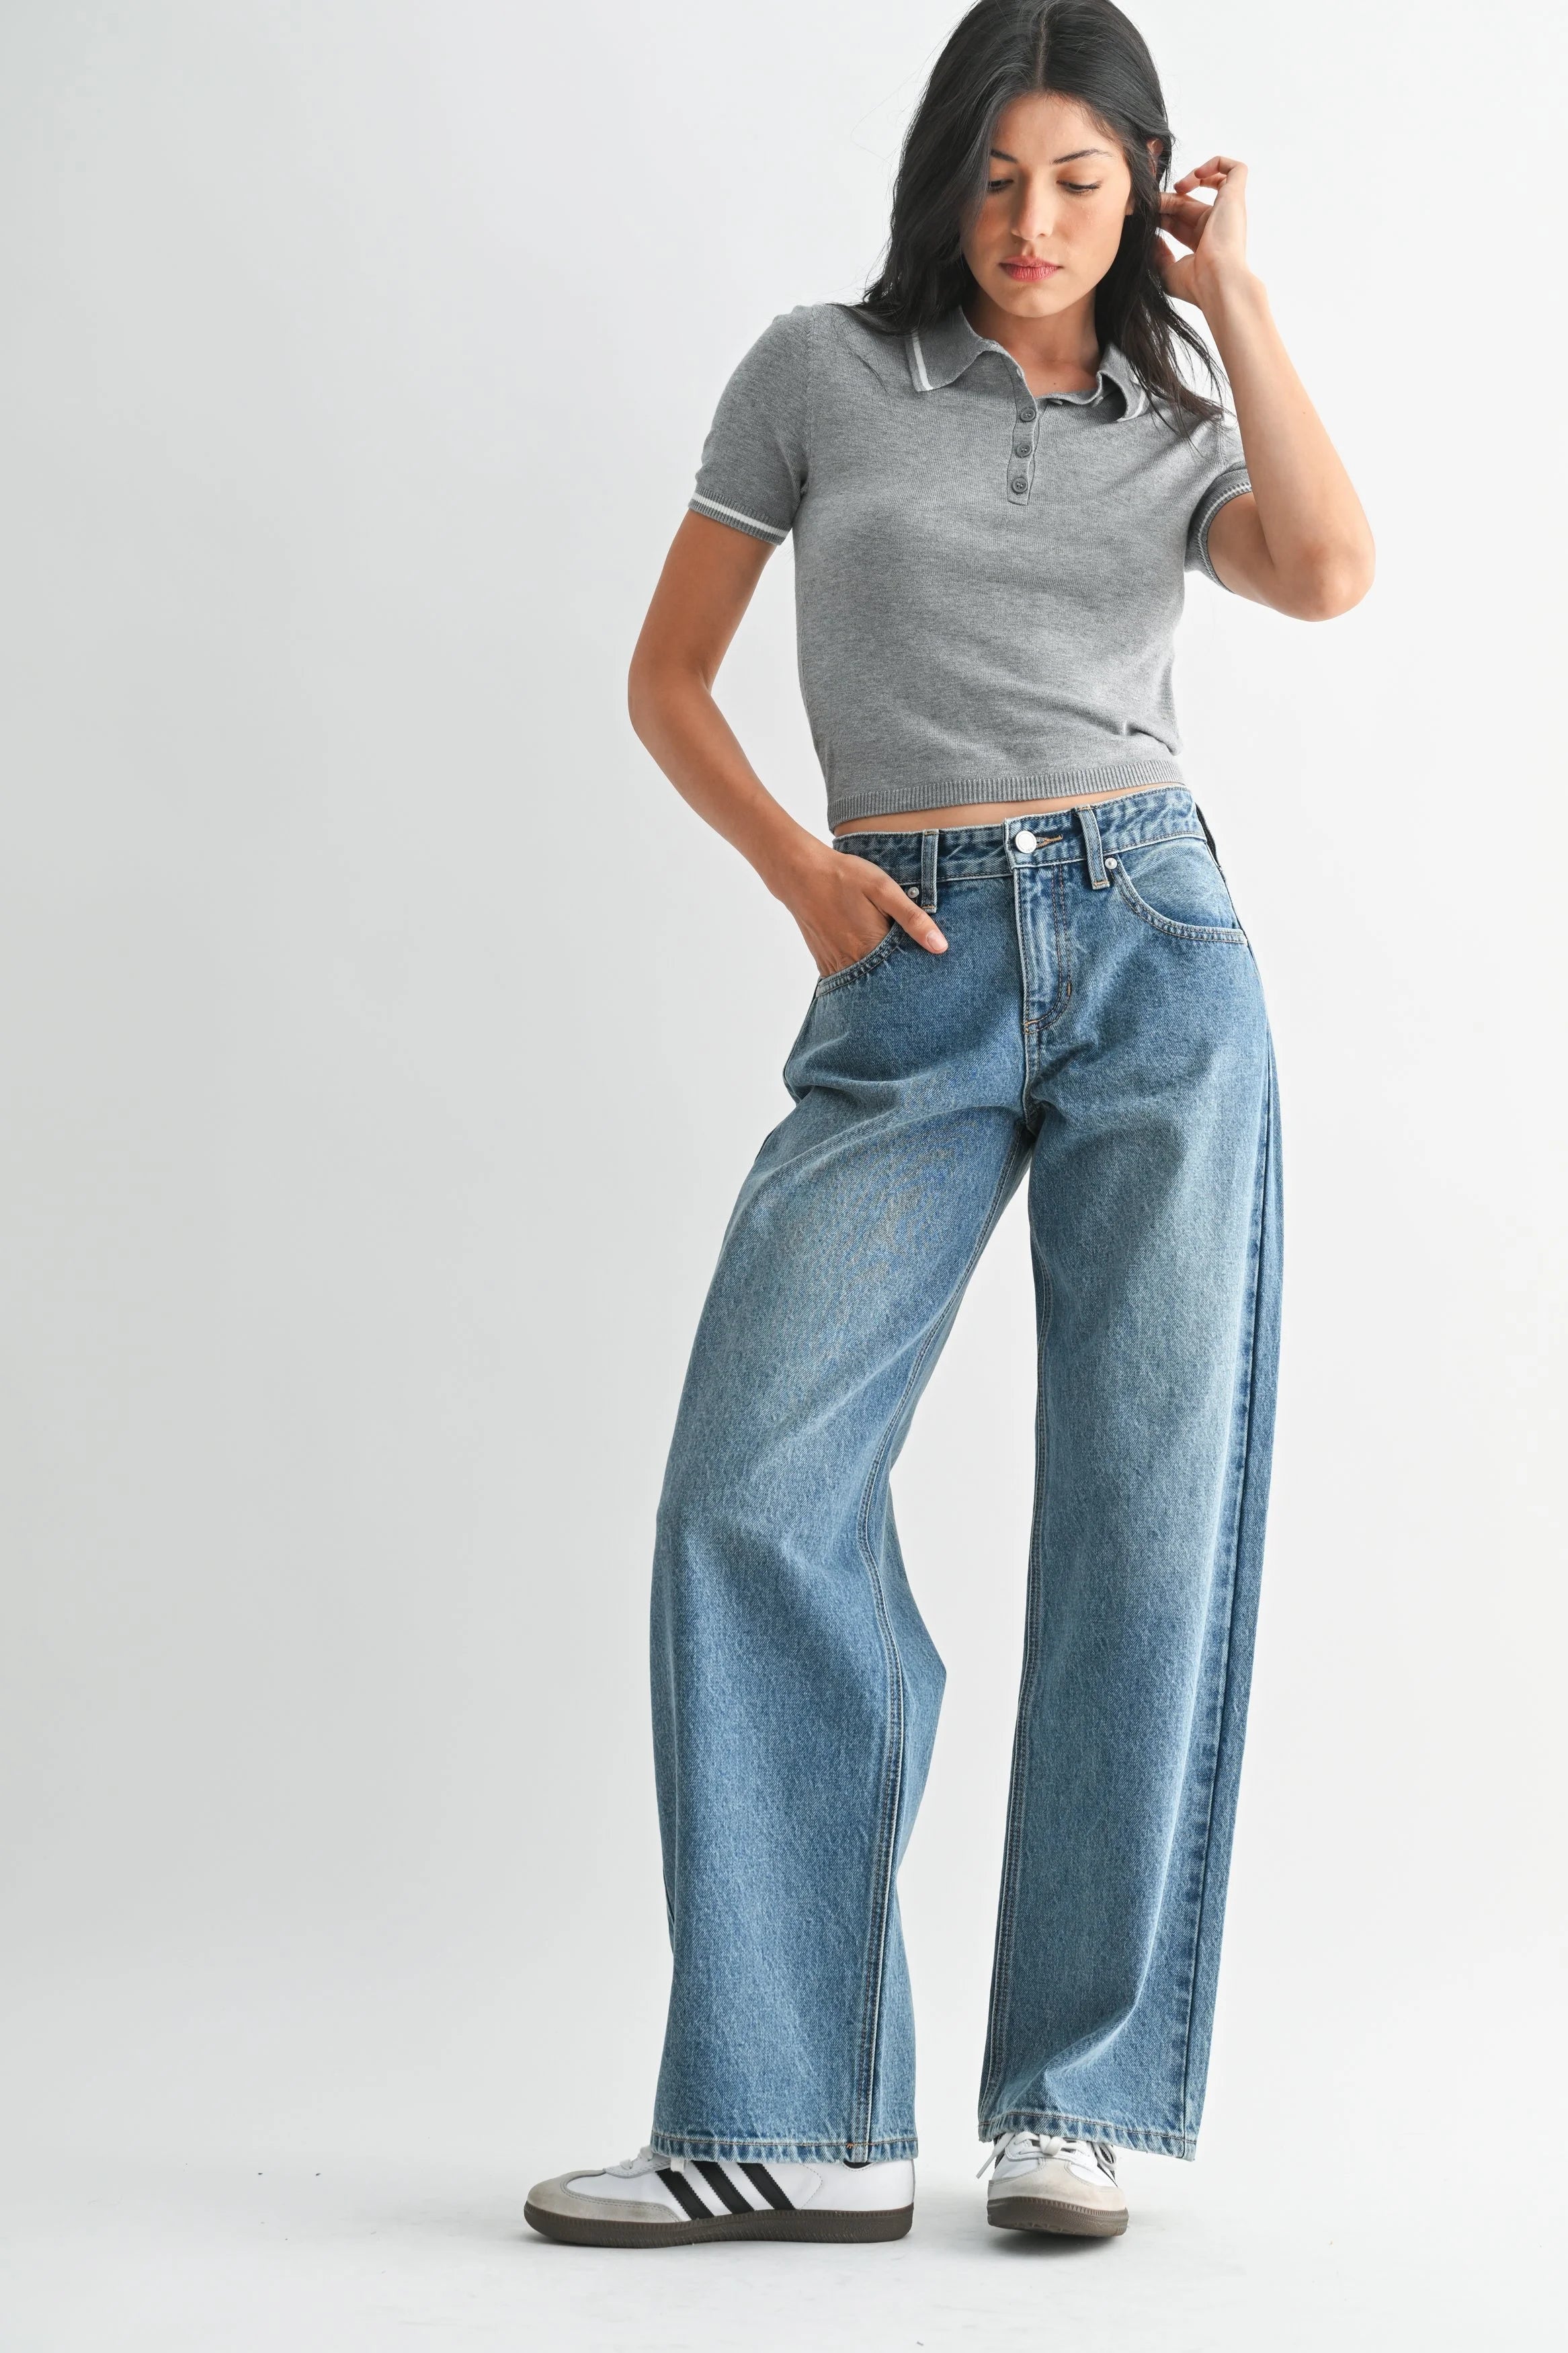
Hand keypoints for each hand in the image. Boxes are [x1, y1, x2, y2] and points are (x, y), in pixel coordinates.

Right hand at [782, 843, 947, 978]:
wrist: (800, 873)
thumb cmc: (844, 877)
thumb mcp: (884, 889)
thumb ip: (913, 919)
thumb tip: (940, 946)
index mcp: (872, 946)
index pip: (905, 972)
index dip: (919, 970)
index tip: (931, 969)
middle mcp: (852, 962)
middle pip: (884, 981)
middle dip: (900, 979)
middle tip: (912, 970)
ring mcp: (835, 964)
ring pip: (864, 983)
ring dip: (878, 978)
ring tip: (891, 968)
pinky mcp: (823, 962)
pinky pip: (845, 979)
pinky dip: (859, 976)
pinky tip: (868, 963)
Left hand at [1156, 155, 1254, 312]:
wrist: (1218, 283)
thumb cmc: (1196, 285)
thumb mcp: (1167, 271)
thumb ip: (1158, 254)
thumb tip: (1151, 238)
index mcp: (1202, 242)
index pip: (1178, 219)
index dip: (1161, 212)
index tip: (1144, 213)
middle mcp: (1216, 225)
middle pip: (1187, 202)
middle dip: (1166, 199)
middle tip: (1149, 201)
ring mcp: (1227, 211)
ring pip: (1209, 183)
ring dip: (1190, 179)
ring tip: (1177, 188)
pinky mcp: (1236, 198)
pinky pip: (1235, 169)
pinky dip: (1216, 164)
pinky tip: (1197, 177)